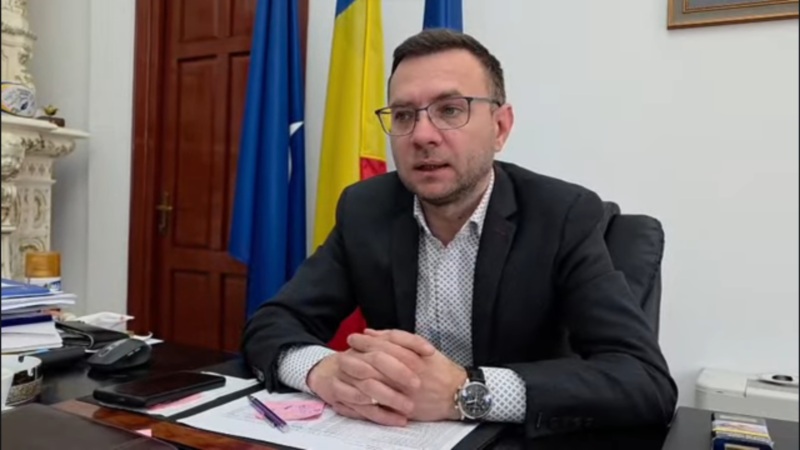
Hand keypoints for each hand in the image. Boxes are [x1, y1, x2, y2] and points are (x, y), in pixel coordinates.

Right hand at [306, 346, 424, 426]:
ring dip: (390, 398)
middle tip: (417, 384)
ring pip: (368, 386)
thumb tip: (428, 350)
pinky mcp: (337, 394)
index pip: (390, 338)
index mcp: (365, 343)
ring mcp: (344, 375)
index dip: (411, 343)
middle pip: (378, 360)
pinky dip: (380, 415)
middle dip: (399, 372)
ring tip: (409, 407)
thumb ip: (397, 346)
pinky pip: (360, 407)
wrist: (325, 372)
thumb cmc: (358, 362)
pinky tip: (396, 419)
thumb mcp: (375, 350)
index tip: (430, 352)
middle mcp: (354, 356)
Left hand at [349, 329, 466, 421]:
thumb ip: (397, 339)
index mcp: (413, 357)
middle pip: (376, 362)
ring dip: (358, 374)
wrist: (458, 394)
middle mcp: (408, 373)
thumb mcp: (423, 348)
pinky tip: (357, 387)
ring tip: (346, 367)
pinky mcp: (403, 407)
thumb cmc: (440, 369)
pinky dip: (366, 393)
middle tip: (345, 351)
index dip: (366, 341)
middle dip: (358, 355)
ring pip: (375, 381)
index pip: (384, 346)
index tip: (354, 338)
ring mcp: (404, 391)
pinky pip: (380, 401)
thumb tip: (371, 333)